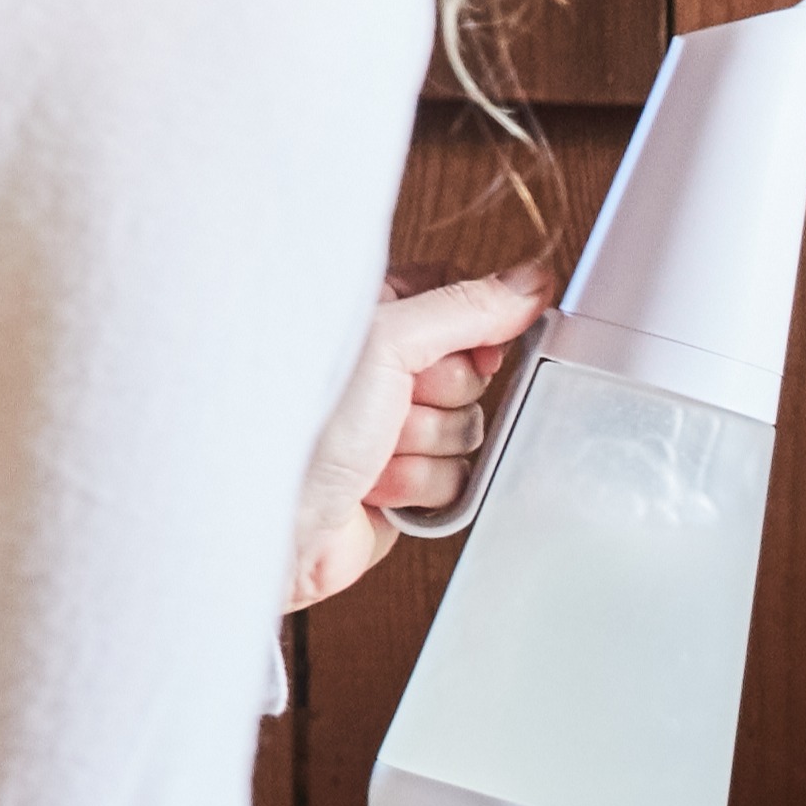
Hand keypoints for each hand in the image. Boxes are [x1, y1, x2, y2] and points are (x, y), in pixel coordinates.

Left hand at [293, 265, 549, 610]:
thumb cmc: (296, 425)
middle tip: (392, 404)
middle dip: (439, 399)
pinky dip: (418, 486)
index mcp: (369, 315)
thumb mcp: (386, 343)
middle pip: (471, 373)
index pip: (459, 301)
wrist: (274, 522)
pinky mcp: (404, 480)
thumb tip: (530, 284)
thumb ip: (465, 309)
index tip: (470, 351)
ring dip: (423, 448)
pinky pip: (455, 479)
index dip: (478, 331)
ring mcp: (392, 426)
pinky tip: (373, 485)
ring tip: (371, 450)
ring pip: (466, 431)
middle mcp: (380, 368)